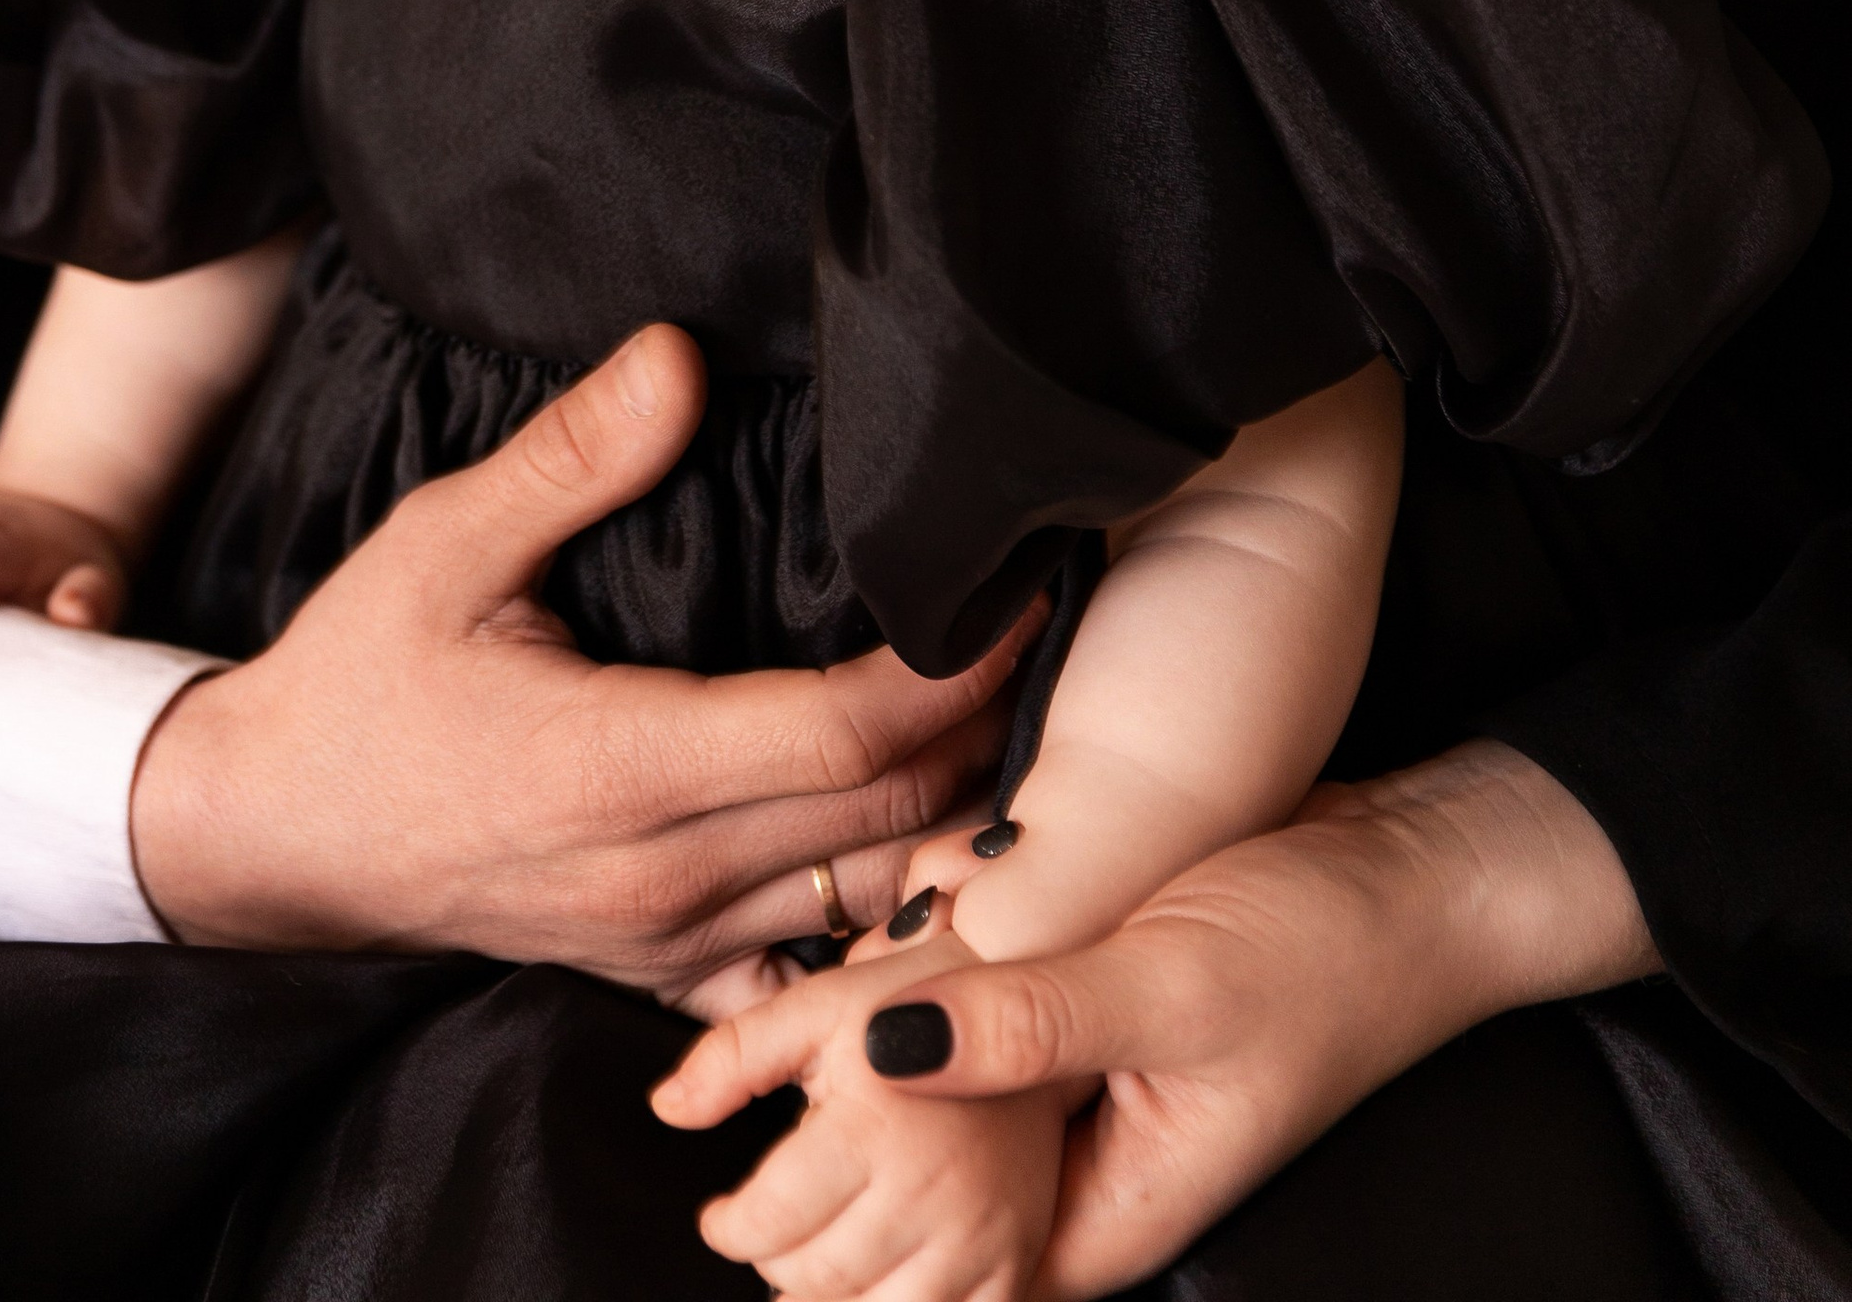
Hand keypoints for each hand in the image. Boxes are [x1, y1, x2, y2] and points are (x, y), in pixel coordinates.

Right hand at [129, 322, 1036, 989]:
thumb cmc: (358, 679)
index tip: (1019, 588)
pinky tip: (936, 858)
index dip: (953, 668)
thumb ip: (572, 456)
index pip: (845, 734)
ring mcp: (667, 948)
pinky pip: (810, 981)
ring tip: (1024, 722)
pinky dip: (886, 925)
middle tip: (1059, 632)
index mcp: (622, 767)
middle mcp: (664, 879)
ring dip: (959, 822)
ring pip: (870, 904)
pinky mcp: (659, 981)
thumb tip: (679, 355)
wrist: (269, 837)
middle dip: (989, 729)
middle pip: (891, 820)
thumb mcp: (442, 542)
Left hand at [663, 929, 1073, 1300]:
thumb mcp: (812, 1006)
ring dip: (832, 1300)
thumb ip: (730, 1056)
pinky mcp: (1016, 1260)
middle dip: (775, 1263)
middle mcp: (931, 1191)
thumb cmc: (909, 1000)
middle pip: (817, 1279)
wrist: (1023, 1002)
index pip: (771, 1224)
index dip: (728, 1228)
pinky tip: (877, 1281)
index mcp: (873, 1127)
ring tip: (816, 1262)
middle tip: (770, 1235)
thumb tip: (667, 1108)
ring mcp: (980, 1236)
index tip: (721, 1217)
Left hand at [702, 744, 1657, 1295]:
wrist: (1412, 873)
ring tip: (777, 1002)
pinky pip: (966, 1018)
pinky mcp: (1070, 1007)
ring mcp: (1073, 1087)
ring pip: (929, 1095)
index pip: (933, 1272)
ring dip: (860, 1047)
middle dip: (824, 1149)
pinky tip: (866, 920)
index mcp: (1099, 1214)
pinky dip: (911, 982)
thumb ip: (1032, 1026)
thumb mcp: (1171, 989)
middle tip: (722, 1081)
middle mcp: (1076, 1166)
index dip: (832, 1233)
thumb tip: (881, 1051)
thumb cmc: (1321, 950)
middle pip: (917, 1195)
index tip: (737, 1167)